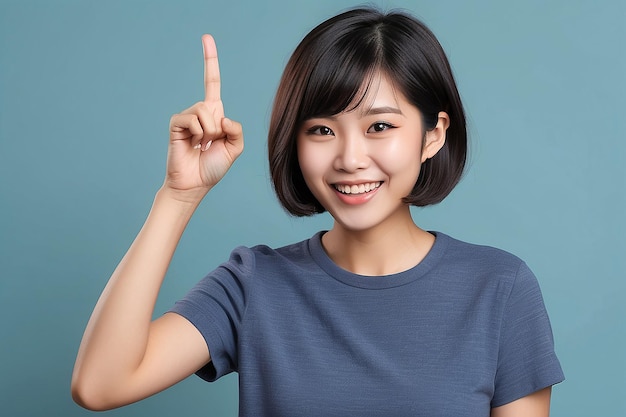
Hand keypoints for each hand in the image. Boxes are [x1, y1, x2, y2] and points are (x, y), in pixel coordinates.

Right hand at [165, 35, 243, 200]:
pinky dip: (199, 134)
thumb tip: (220, 115)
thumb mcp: (234, 148)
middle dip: (219, 126)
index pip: (212, 82)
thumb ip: (236, 129)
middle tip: (211, 144)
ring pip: (206, 111)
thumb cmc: (212, 168)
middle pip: (213, 98)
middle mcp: (200, 111)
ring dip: (210, 132)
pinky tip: (193, 145)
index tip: (206, 37)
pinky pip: (193, 119)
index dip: (210, 60)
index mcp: (214, 113)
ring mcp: (186, 117)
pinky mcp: (176, 124)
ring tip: (202, 146)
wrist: (195, 185)